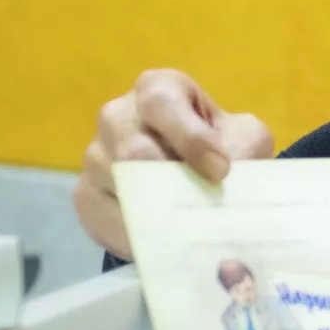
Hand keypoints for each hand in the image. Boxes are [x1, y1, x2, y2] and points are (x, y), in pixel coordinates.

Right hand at [76, 68, 274, 258]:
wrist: (194, 176)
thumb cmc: (219, 145)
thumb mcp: (243, 138)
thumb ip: (243, 148)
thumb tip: (227, 179)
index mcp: (158, 90)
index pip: (160, 103)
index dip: (190, 137)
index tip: (220, 170)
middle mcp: (118, 117)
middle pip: (132, 150)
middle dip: (171, 182)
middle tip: (202, 207)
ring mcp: (96, 156)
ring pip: (119, 188)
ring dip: (157, 211)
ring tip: (190, 228)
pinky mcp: (86, 195)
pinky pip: (106, 218)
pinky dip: (138, 234)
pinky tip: (165, 240)